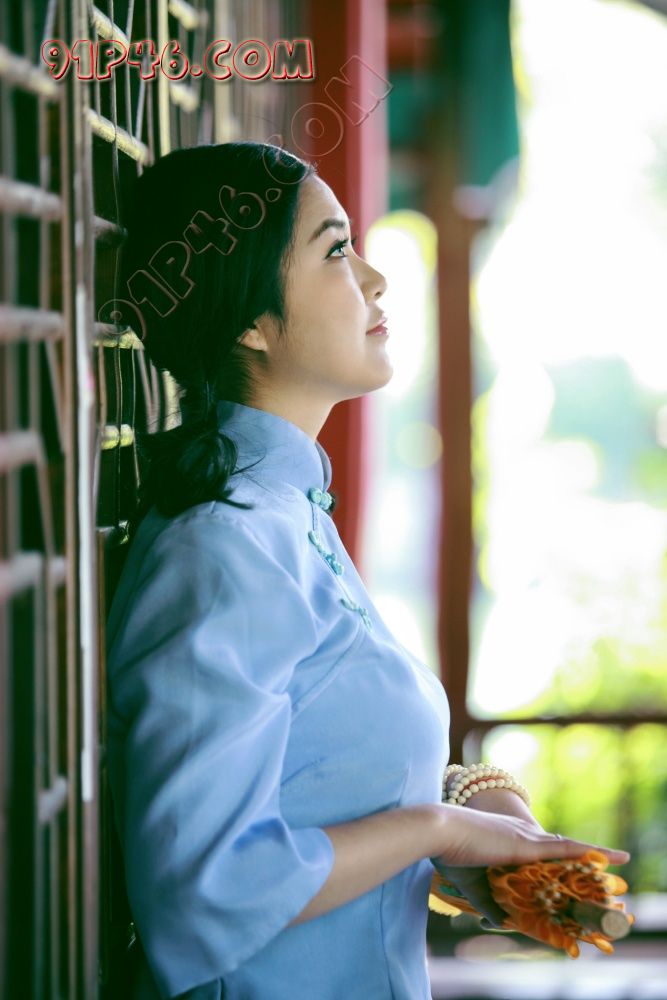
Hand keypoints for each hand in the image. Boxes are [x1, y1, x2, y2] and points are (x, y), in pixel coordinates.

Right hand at [430, 806, 630, 928]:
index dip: (563, 858)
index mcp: (510, 840)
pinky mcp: (528, 844)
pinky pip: (567, 850)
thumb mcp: (470, 882)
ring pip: (569, 849)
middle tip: (608, 869)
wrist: (439, 830)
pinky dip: (589, 854)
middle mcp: (523, 835)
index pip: (544, 851)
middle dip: (585, 860)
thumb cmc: (449, 852)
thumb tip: (502, 921)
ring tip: (620, 861)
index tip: (579, 865)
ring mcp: (528, 838)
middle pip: (562, 850)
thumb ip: (488, 902)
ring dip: (594, 857)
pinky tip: (609, 858)